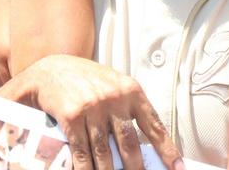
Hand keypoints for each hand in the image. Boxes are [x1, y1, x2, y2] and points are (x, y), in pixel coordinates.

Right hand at [0, 56, 183, 169]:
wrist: (51, 69)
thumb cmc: (87, 80)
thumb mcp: (114, 86)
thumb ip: (128, 109)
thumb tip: (144, 146)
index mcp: (131, 90)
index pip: (153, 125)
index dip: (167, 149)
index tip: (177, 168)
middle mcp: (114, 98)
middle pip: (129, 143)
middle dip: (136, 168)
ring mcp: (92, 108)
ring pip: (105, 152)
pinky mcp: (71, 117)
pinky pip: (82, 152)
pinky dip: (86, 169)